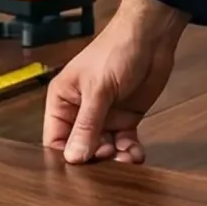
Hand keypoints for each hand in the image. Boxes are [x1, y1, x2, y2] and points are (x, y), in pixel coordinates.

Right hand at [43, 0, 189, 164]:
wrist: (151, 37)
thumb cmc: (116, 50)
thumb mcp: (98, 89)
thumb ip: (87, 124)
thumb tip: (73, 157)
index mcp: (63, 100)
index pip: (55, 138)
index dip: (66, 155)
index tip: (81, 167)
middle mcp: (81, 112)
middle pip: (80, 148)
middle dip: (94, 159)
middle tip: (109, 159)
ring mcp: (104, 117)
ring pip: (104, 150)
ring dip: (115, 159)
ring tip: (126, 158)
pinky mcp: (125, 119)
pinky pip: (123, 144)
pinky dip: (129, 151)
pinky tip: (136, 153)